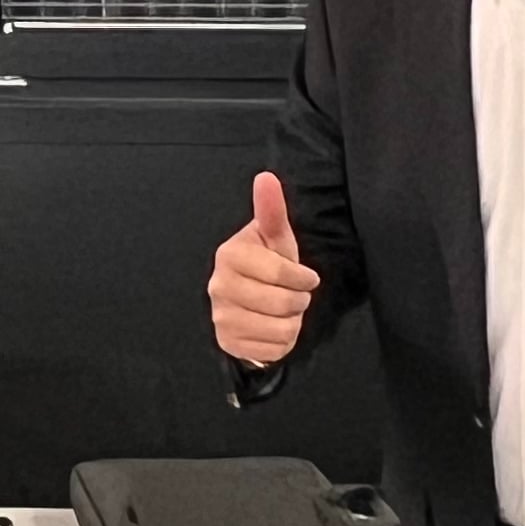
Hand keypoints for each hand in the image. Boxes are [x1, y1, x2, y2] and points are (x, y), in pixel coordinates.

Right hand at [208, 173, 320, 366]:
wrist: (250, 304)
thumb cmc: (268, 266)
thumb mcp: (275, 239)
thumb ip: (272, 210)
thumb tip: (266, 176)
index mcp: (230, 255)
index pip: (281, 273)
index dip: (303, 278)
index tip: (305, 277)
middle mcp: (218, 285)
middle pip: (282, 303)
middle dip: (298, 301)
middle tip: (294, 295)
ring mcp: (220, 316)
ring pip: (280, 329)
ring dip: (291, 322)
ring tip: (282, 311)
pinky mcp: (227, 342)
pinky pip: (272, 349)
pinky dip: (281, 342)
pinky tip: (271, 328)